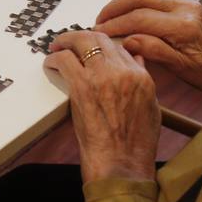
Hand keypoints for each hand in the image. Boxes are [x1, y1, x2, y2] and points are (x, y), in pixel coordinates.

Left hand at [44, 31, 159, 183]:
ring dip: (65, 41)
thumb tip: (137, 60)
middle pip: (100, 38)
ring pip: (81, 42)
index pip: (120, 47)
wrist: (121, 165)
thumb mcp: (151, 109)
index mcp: (141, 77)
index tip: (91, 47)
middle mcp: (123, 71)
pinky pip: (64, 60)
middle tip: (70, 40)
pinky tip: (50, 62)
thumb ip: (143, 81)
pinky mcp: (82, 87)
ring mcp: (102, 77)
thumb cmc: (135, 145)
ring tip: (56, 46)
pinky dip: (54, 58)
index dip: (102, 45)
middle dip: (82, 36)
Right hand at [93, 0, 201, 98]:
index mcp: (183, 26)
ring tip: (109, 14)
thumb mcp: (178, 68)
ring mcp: (186, 1)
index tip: (100, 32)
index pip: (140, 18)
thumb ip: (152, 50)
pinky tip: (126, 8)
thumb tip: (126, 40)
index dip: (116, 24)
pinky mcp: (185, 1)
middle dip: (115, 8)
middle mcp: (185, 8)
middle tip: (99, 21)